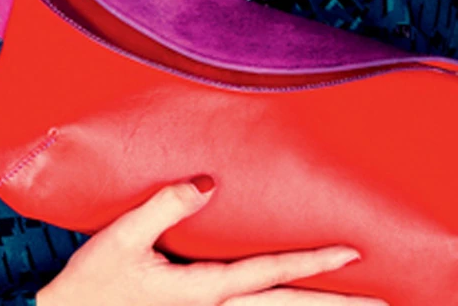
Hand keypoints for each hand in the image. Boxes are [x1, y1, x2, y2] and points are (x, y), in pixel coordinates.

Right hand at [36, 178, 387, 305]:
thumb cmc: (93, 282)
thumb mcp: (123, 238)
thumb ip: (165, 205)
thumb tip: (210, 181)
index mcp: (202, 289)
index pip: (270, 275)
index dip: (313, 262)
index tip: (353, 252)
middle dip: (333, 303)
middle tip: (382, 300)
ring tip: (352, 302)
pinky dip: (278, 305)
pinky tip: (288, 300)